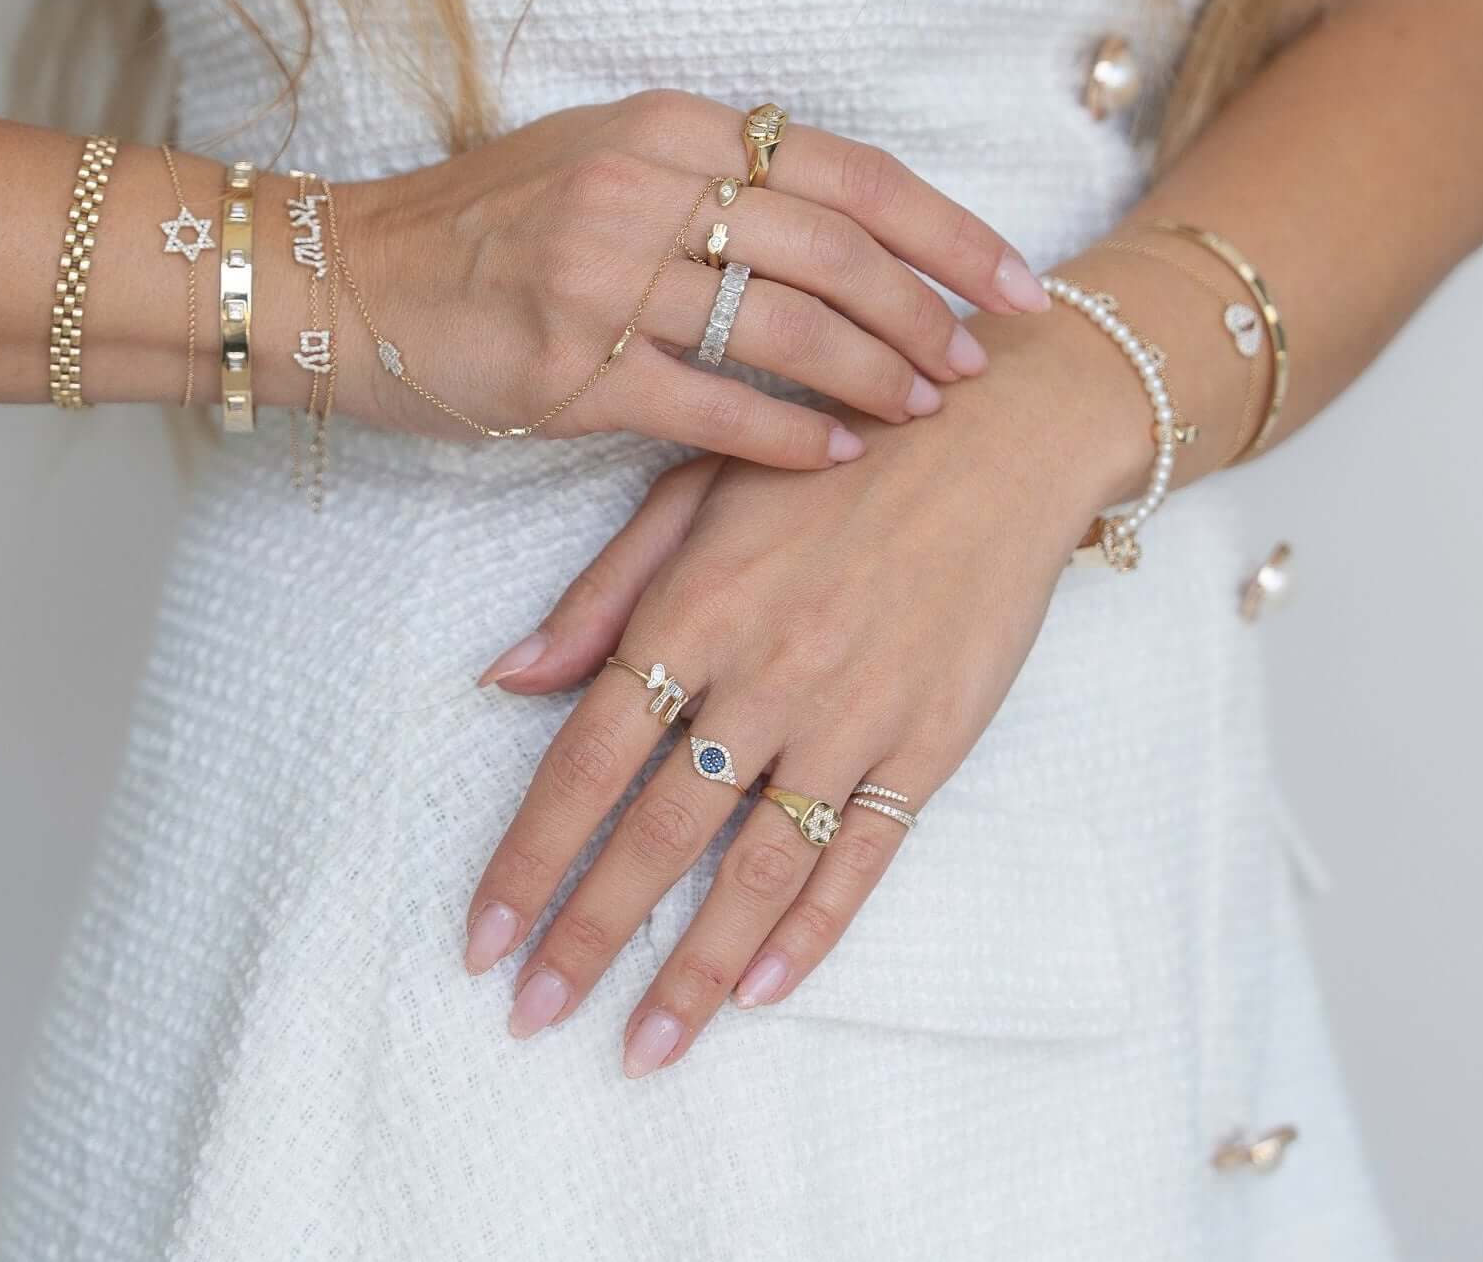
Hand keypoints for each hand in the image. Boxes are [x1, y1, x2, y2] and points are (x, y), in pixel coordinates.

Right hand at [330, 90, 1049, 466]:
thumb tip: (837, 225)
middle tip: (980, 363)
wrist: (344, 281)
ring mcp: (603, 277)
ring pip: (786, 328)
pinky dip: (787, 436)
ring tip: (923, 411)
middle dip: (929, 315)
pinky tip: (835, 456)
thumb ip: (710, 178)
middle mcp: (644, 188)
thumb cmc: (480, 229)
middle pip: (836, 251)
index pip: (848, 173)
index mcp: (667, 127)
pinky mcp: (567, 369)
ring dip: (874, 376)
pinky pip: (710, 404)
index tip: (1016, 283)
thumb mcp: (600, 161)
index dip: (948, 232)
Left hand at [461, 317, 1151, 1074]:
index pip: (586, 760)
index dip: (530, 857)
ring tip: (644, 1048)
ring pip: (760, 867)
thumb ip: (601, 593)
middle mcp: (767, 675)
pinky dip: (815, 931)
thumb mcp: (694, 490)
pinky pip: (865, 856)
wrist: (998, 433)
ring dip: (695, 970)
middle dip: (590, 934)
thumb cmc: (828, 452)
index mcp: (694, 608)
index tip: (483, 940)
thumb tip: (505, 679)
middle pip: (660, 832)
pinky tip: (763, 991)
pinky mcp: (930, 741)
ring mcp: (854, 715)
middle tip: (536, 1018)